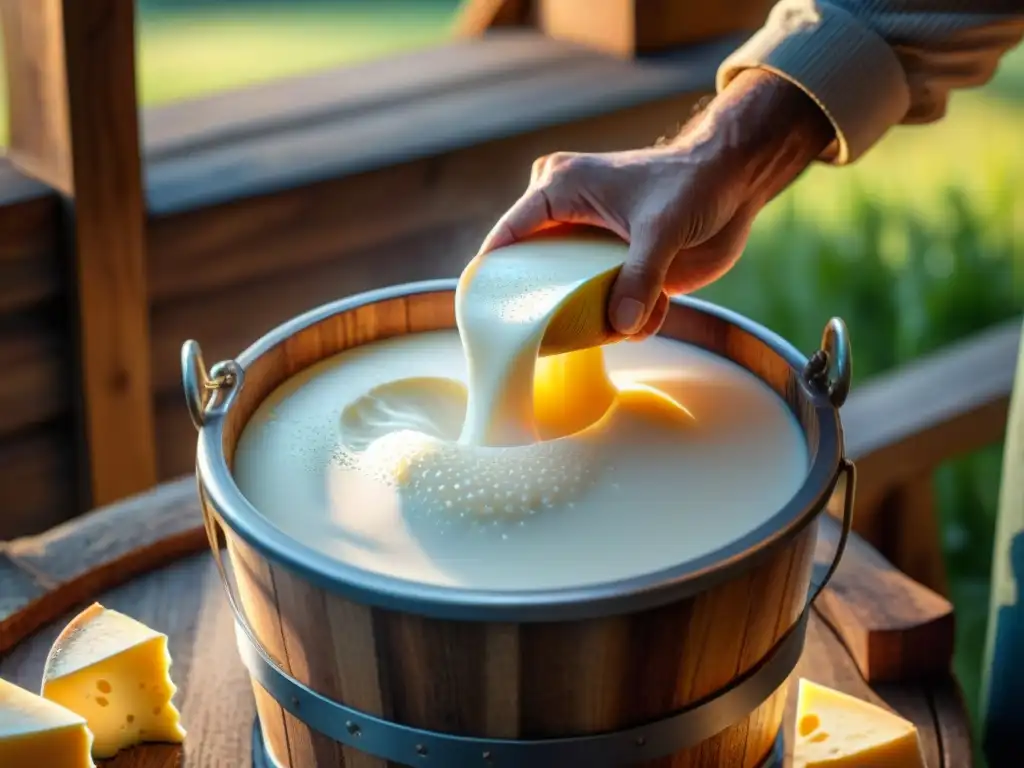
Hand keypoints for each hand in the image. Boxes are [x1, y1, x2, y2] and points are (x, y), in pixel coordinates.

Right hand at [477, 69, 834, 338]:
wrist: (735, 181)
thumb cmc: (691, 184)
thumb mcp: (661, 229)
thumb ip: (639, 277)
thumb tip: (620, 326)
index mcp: (557, 190)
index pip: (507, 238)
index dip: (492, 277)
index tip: (483, 319)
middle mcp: (564, 217)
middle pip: (534, 273)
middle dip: (551, 308)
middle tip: (556, 338)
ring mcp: (588, 245)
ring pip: (571, 296)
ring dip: (598, 317)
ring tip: (628, 319)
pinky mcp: (614, 267)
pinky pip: (604, 304)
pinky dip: (628, 316)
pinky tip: (655, 310)